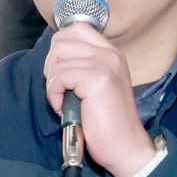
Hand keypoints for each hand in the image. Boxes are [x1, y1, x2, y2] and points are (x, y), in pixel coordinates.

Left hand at [42, 23, 158, 176]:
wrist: (125, 147)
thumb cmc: (105, 122)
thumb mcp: (95, 86)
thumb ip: (81, 67)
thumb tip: (53, 58)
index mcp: (110, 53)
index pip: (76, 29)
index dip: (59, 50)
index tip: (62, 74)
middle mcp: (110, 54)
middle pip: (61, 41)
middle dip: (52, 66)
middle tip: (61, 89)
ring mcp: (105, 64)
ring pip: (57, 59)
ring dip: (53, 83)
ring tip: (65, 101)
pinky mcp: (97, 78)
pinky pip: (59, 76)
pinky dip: (54, 94)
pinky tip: (64, 108)